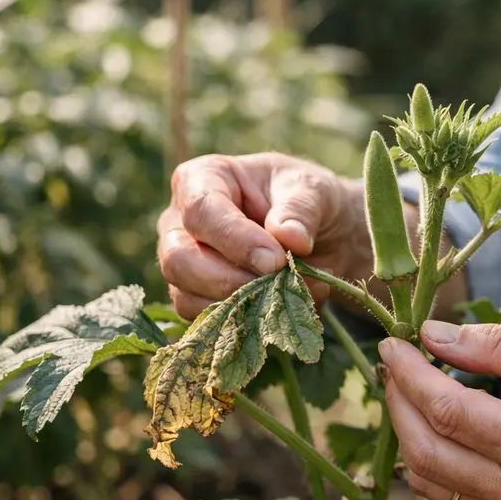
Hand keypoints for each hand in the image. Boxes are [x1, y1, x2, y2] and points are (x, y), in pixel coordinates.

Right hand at [157, 153, 369, 318]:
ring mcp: (184, 263)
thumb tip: (289, 237)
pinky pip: (205, 320)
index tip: (275, 259)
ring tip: (283, 294)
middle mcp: (180, 222)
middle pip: (179, 259)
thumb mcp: (314, 191)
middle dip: (229, 279)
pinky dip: (243, 320)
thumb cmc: (308, 199)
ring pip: (186, 296)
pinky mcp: (196, 297)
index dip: (235, 239)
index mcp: (202, 179)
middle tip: (277, 282)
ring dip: (238, 304)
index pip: (201, 211)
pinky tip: (276, 309)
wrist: (322, 234)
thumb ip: (301, 210)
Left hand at [379, 320, 500, 499]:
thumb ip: (496, 345)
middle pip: (426, 452)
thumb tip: (432, 336)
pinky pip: (453, 494)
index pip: (447, 412)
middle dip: (399, 403)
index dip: (409, 374)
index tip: (393, 343)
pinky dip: (430, 458)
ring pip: (431, 480)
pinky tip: (434, 421)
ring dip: (408, 431)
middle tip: (396, 362)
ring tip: (410, 386)